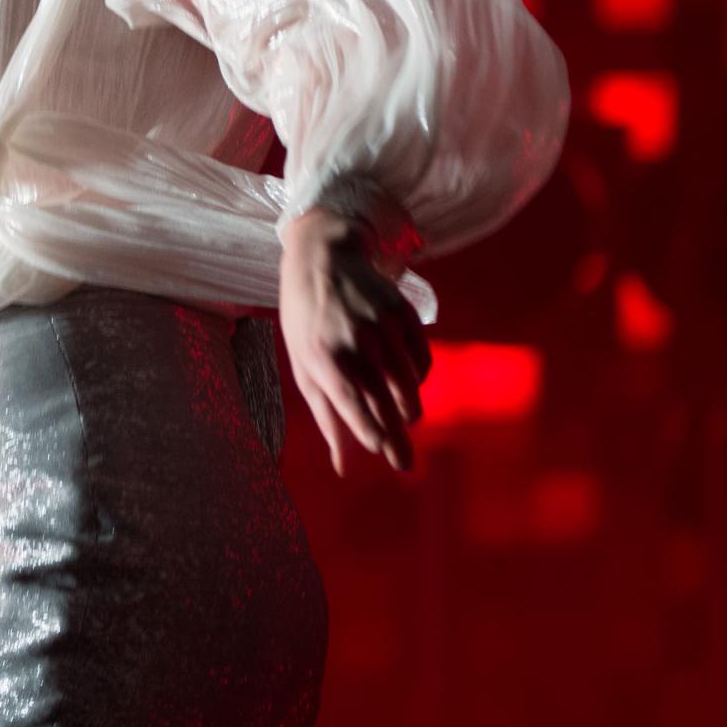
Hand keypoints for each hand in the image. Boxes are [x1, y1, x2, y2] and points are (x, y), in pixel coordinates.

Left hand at [278, 206, 431, 475]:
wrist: (323, 258)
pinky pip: (422, 359)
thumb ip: (326, 418)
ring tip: (404, 419)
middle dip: (399, 438)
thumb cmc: (307, 322)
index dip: (374, 434)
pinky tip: (407, 381)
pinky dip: (418, 377)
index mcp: (323, 357)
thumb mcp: (304, 366)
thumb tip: (343, 468)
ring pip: (410, 384)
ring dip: (409, 409)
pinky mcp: (403, 313)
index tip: (389, 458)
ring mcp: (382, 326)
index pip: (356, 406)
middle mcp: (355, 342)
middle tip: (403, 462)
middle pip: (388, 403)